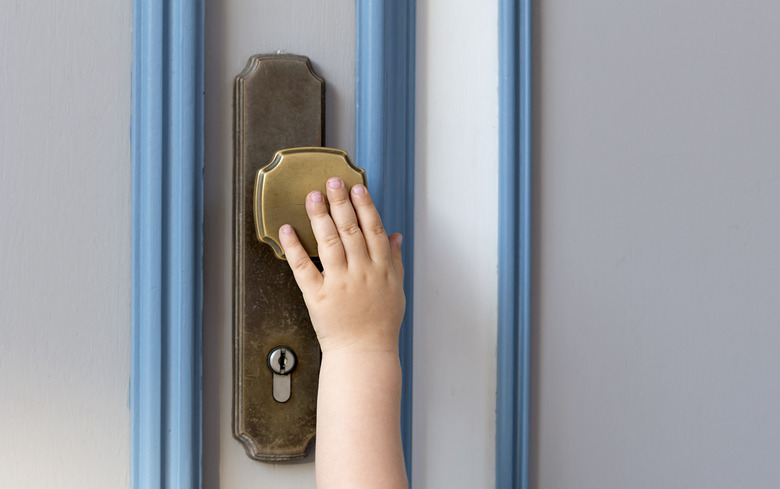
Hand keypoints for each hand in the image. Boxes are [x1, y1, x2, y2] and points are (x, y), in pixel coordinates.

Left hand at [279, 177, 404, 354]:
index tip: (357, 188)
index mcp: (381, 269)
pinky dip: (295, 248)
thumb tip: (396, 236)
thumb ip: (395, 260)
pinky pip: (303, 268)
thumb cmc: (380, 325)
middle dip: (341, 203)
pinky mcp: (317, 296)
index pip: (373, 230)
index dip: (365, 206)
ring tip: (312, 196)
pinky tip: (288, 229)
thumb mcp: (396, 289)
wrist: (364, 353)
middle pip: (350, 230)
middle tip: (332, 181)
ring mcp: (339, 283)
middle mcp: (361, 272)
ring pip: (329, 243)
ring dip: (320, 217)